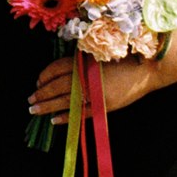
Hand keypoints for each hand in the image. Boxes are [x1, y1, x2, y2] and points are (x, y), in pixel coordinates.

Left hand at [30, 54, 161, 124]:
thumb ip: (79, 64)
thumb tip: (57, 75)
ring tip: (35, 111)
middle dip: (42, 94)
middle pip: (58, 86)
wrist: (146, 71)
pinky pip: (81, 113)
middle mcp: (87, 76)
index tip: (37, 82)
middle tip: (30, 101)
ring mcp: (95, 92)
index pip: (56, 68)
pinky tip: (55, 120)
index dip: (44, 76)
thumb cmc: (122, 60)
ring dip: (48, 106)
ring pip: (66, 101)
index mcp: (84, 62)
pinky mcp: (103, 105)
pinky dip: (67, 117)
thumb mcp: (97, 56)